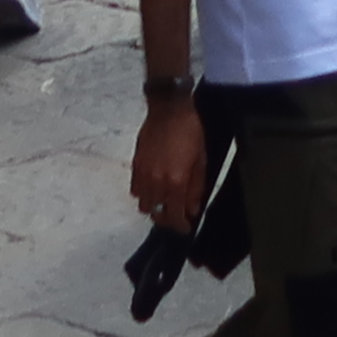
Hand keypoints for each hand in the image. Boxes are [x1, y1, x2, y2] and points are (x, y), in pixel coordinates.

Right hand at [133, 97, 209, 231]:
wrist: (169, 109)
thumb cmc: (190, 132)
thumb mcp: (201, 160)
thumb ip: (196, 188)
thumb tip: (193, 210)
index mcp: (176, 182)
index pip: (174, 215)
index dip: (180, 226)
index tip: (185, 227)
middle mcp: (157, 183)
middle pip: (157, 214)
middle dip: (168, 220)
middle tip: (177, 216)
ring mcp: (143, 175)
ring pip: (144, 205)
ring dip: (155, 208)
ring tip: (165, 203)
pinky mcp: (135, 166)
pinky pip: (135, 191)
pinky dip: (144, 195)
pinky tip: (153, 189)